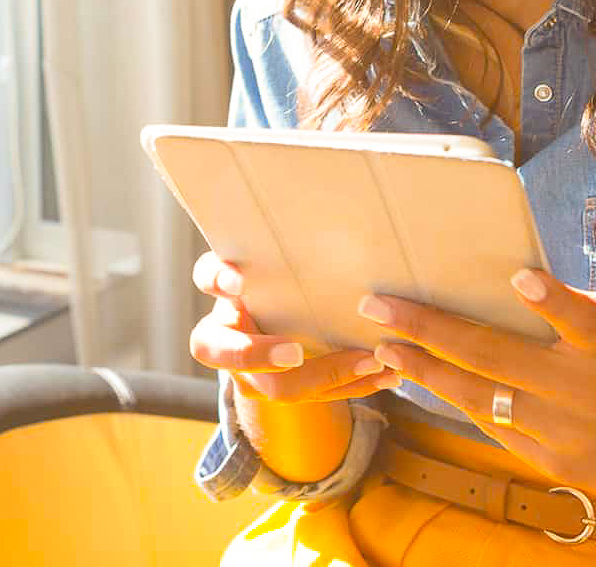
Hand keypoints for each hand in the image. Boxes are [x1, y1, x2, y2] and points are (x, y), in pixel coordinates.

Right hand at [188, 251, 399, 402]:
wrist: (283, 315)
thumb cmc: (282, 274)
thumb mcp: (275, 256)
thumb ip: (281, 241)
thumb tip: (315, 199)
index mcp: (224, 287)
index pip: (207, 281)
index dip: (217, 282)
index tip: (238, 282)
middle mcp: (228, 338)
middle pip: (231, 356)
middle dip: (262, 357)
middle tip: (295, 353)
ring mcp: (254, 372)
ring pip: (280, 386)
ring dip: (328, 375)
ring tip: (372, 361)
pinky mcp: (288, 388)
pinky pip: (318, 396)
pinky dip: (355, 385)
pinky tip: (387, 377)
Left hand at [356, 268, 595, 513]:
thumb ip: (586, 309)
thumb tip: (527, 286)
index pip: (579, 318)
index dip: (550, 299)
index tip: (518, 279)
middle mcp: (585, 391)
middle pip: (497, 356)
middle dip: (429, 328)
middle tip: (379, 307)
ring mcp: (568, 432)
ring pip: (481, 398)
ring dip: (427, 372)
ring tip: (387, 350)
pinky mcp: (559, 465)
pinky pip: (498, 429)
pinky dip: (464, 404)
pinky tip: (429, 383)